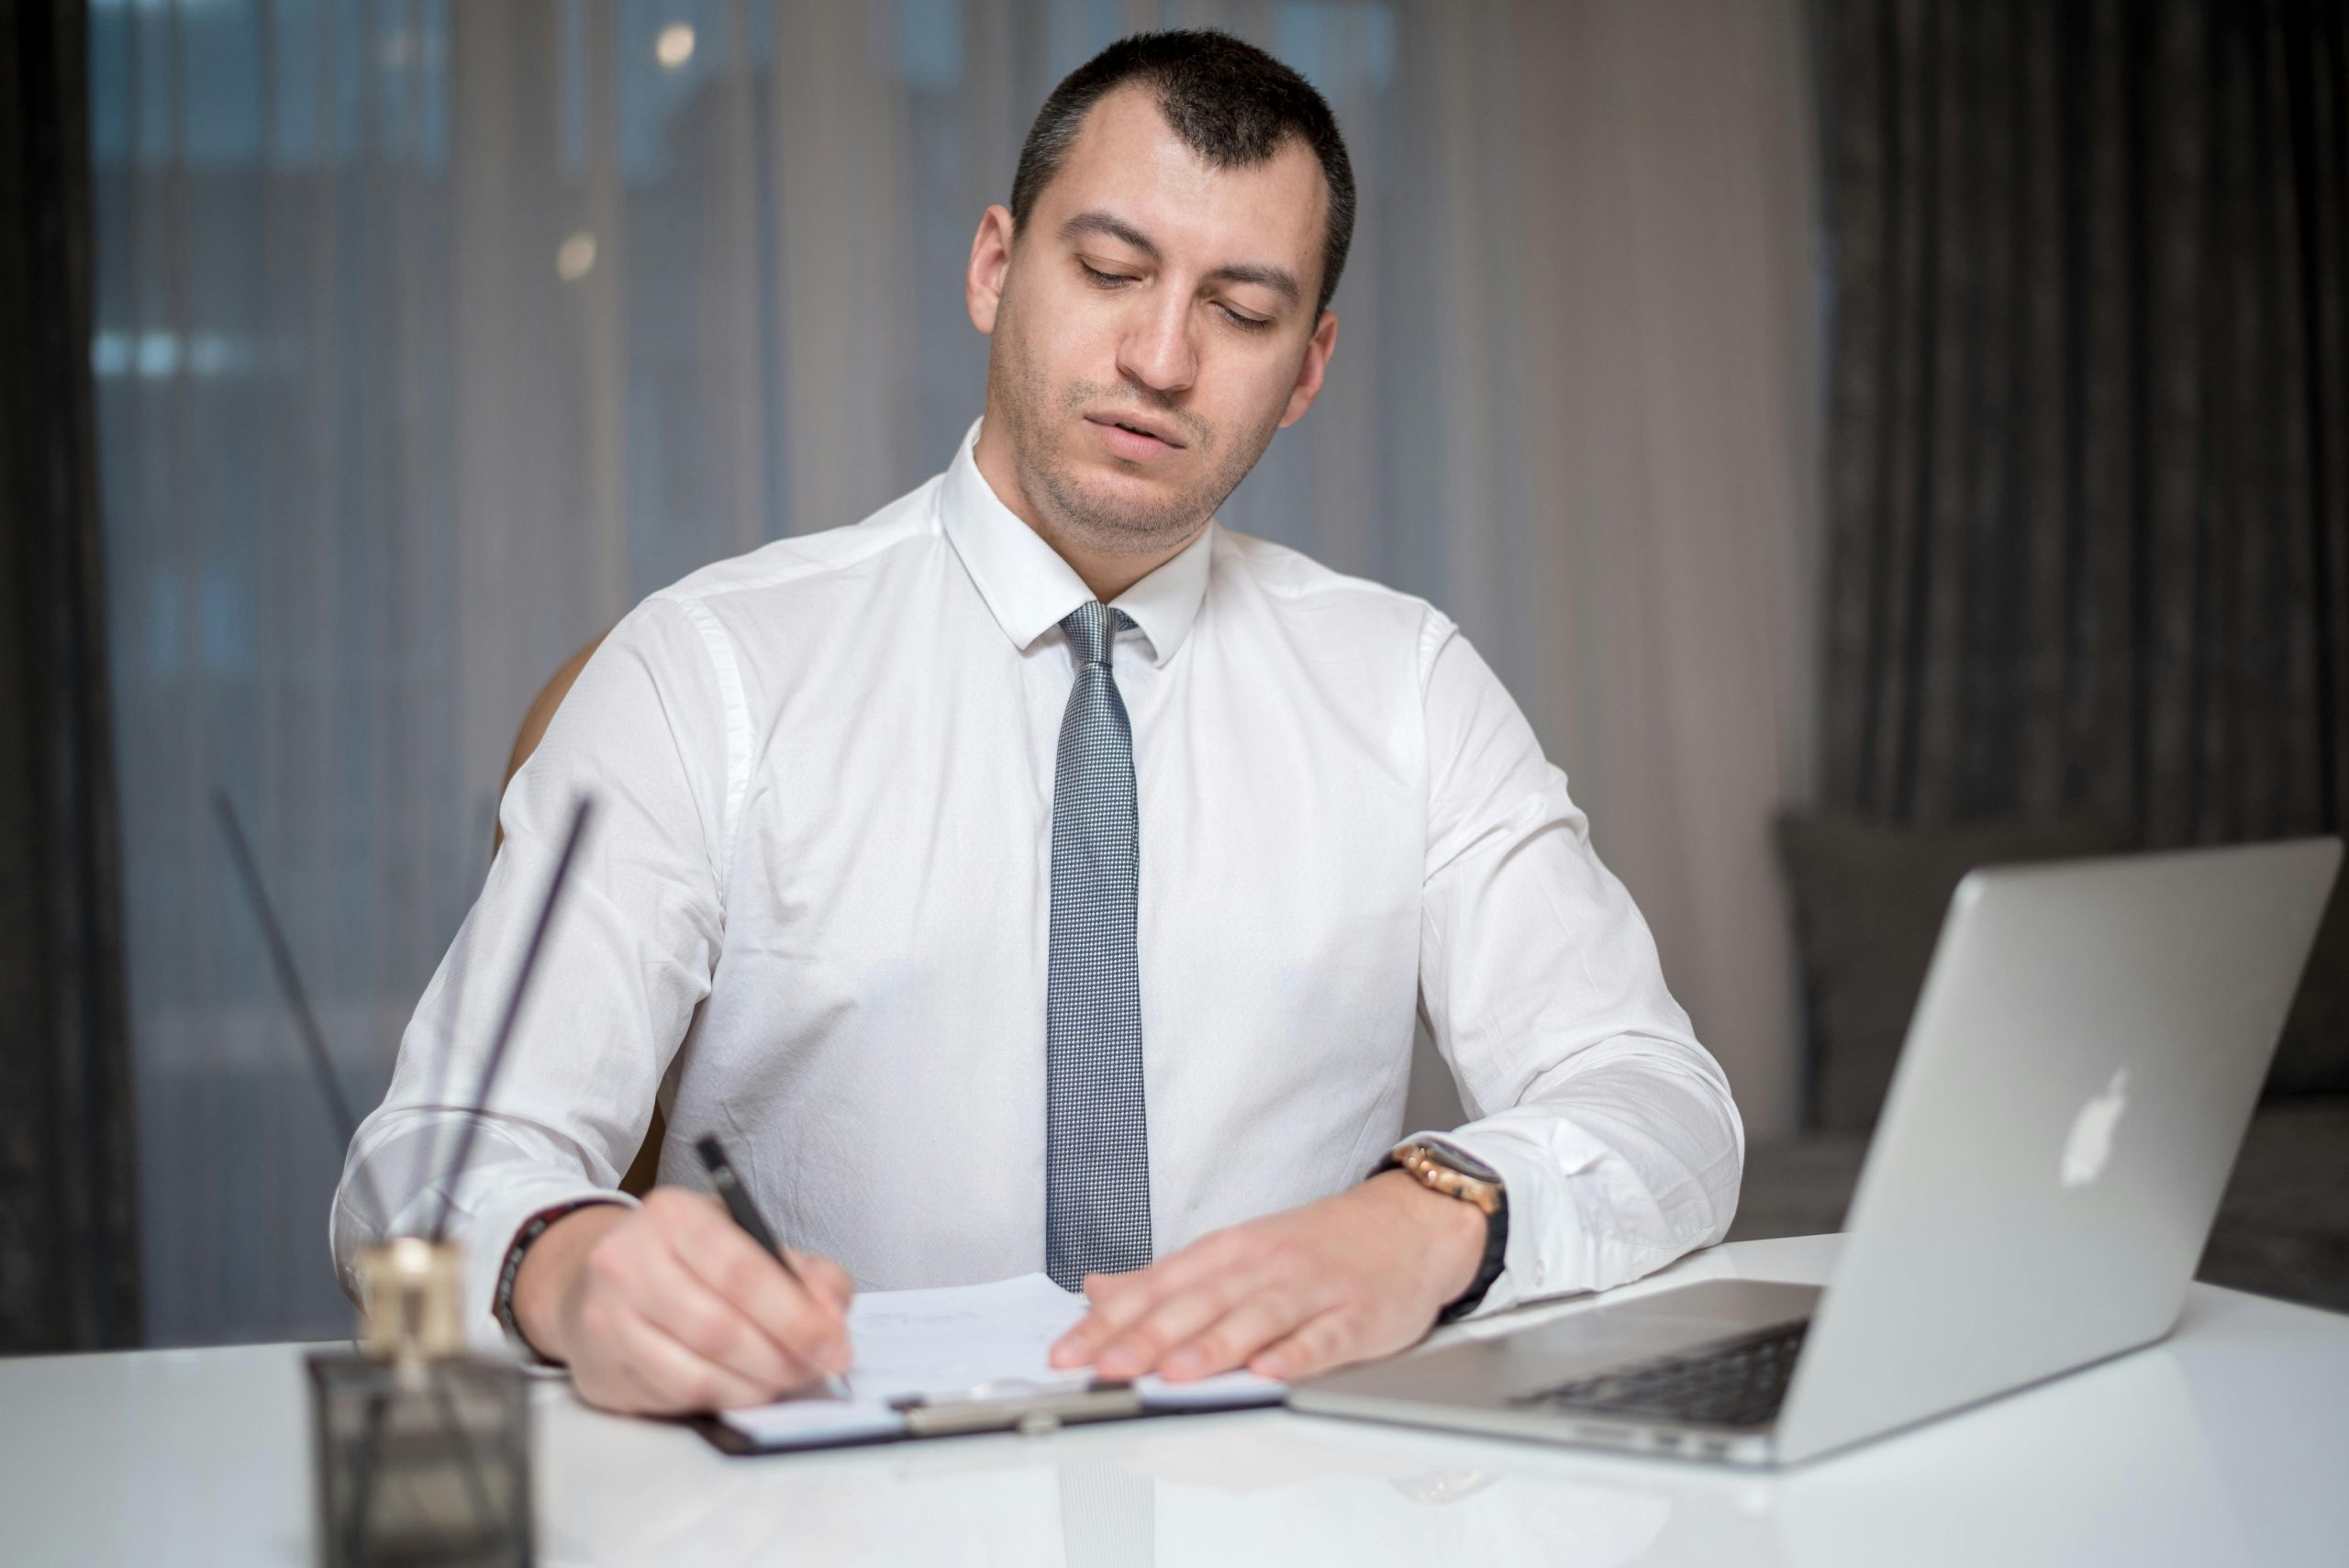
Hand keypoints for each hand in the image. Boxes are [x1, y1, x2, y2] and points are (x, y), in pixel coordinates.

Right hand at [511, 1188, 855, 1413]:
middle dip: (782, 1359)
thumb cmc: (684, 1260)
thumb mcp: (741, 1238)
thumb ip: (800, 1271)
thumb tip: (832, 1317)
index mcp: (673, 1217)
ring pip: (698, 1375)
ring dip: (755, 1387)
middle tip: (814, 1368)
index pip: (742, 1273)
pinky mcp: (601, 1372)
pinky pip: (675, 1400)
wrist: (593, 1280)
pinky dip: (721, 1400)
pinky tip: (741, 1387)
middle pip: (721, 1330)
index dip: (796, 1317)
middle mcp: (629, 1263)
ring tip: (782, 1380)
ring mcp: (608, 1321)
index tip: (834, 1345)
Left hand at [1046, 1170, 1486, 1383]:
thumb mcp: (1235, 1252)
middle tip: (1104, 1368)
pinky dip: (1296, 1355)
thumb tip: (1096, 1292)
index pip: (1154, 1288)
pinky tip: (1271, 1372)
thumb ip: (1164, 1279)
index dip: (1107, 1322)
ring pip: (1253, 1319)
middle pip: (1196, 1304)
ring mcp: (1309, 1290)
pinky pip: (1322, 1338)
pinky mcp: (1355, 1315)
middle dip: (1146, 1338)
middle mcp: (1261, 1267)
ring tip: (1174, 1373)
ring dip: (1213, 1346)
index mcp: (1225, 1253)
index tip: (1065, 1352)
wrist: (1408, 1223)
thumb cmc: (1317, 1245)